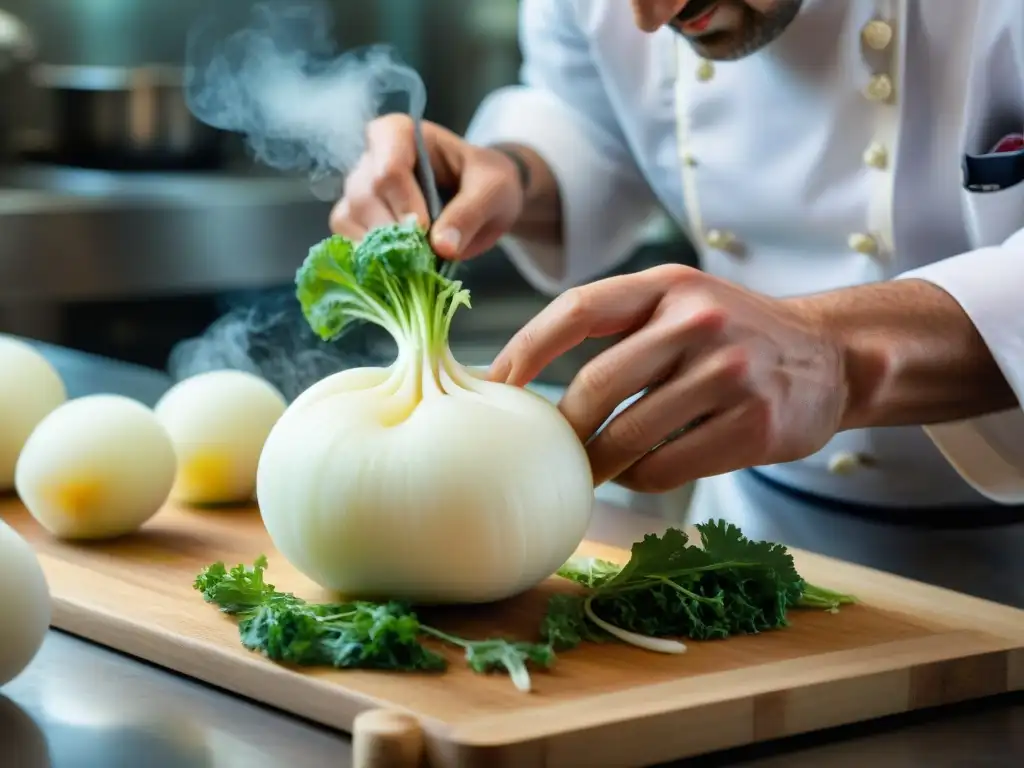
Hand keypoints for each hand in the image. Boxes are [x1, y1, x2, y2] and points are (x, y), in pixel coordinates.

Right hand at [330, 115, 523, 259]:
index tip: (425, 230)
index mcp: (399, 134)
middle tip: (423, 257)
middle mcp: (370, 158)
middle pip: (365, 197)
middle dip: (393, 233)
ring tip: (412, 264)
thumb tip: (443, 247)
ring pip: (349, 220)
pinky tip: (394, 270)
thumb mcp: (493, 190)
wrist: (483, 200)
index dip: (405, 205)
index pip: (388, 169)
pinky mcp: (354, 220)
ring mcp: (358, 190)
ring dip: (379, 250)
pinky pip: (346, 241)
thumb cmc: (485, 182)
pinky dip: (368, 261)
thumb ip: (470, 213)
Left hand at [489, 265, 848, 491]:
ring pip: (629, 433)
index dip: (526, 349)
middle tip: (546, 448)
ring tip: (585, 469)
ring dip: (596, 461)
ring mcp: (730, 373)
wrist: (831, 358)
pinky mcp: (753, 425)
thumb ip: (617, 326)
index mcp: (667, 286)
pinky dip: (638, 477)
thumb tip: (524, 376)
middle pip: (596, 383)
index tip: (495, 386)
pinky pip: (666, 465)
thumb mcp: (681, 303)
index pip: (577, 310)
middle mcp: (698, 321)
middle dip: (562, 426)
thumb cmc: (733, 336)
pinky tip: (636, 473)